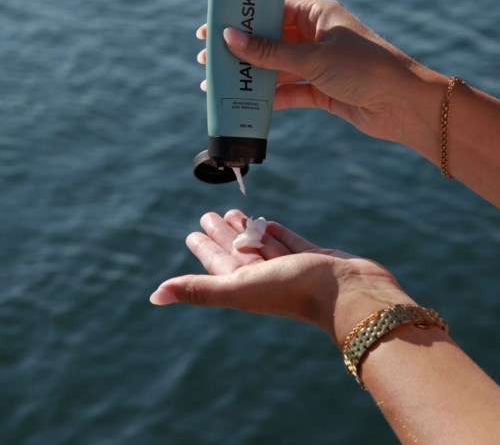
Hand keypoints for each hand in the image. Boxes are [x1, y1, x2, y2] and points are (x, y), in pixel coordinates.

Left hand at [149, 210, 412, 346]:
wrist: (349, 292)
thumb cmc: (293, 291)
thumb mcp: (239, 288)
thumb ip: (198, 290)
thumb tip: (153, 296)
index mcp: (245, 285)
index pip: (217, 264)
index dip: (204, 249)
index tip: (192, 233)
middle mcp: (265, 276)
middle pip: (237, 251)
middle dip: (222, 234)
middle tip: (208, 215)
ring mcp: (290, 266)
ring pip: (261, 244)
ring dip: (247, 229)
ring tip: (234, 211)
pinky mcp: (312, 257)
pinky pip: (288, 240)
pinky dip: (276, 231)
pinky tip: (269, 222)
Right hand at [197, 0, 443, 143]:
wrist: (404, 105)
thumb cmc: (365, 68)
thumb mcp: (313, 57)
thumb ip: (270, 52)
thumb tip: (230, 39)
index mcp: (319, 14)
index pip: (273, 9)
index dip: (243, 18)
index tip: (214, 25)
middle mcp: (318, 36)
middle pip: (271, 40)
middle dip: (242, 49)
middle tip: (208, 57)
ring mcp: (320, 64)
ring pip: (277, 67)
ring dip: (252, 75)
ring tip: (219, 81)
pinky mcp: (323, 90)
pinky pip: (289, 90)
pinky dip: (269, 97)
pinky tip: (246, 102)